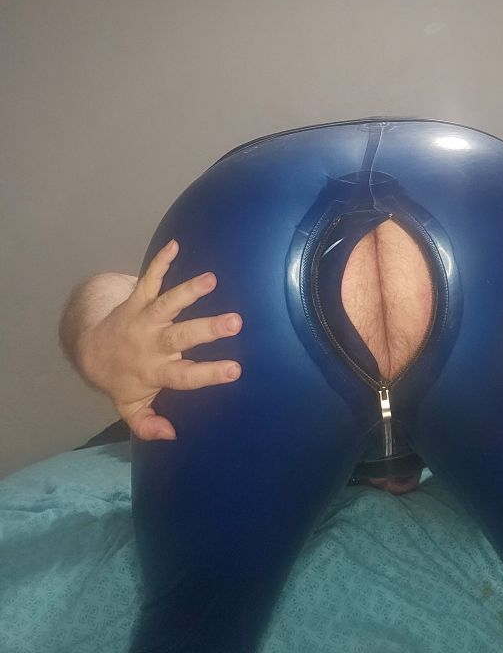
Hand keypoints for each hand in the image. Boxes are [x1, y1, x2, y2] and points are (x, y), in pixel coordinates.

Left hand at [79, 240, 242, 439]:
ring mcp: (144, 319)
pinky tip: (174, 244)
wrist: (90, 350)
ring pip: (166, 304)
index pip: (185, 376)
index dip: (209, 373)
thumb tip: (171, 434)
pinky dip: (159, 261)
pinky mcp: (136, 299)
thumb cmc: (120, 379)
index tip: (236, 369)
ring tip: (210, 280)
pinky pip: (148, 279)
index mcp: (154, 372)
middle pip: (180, 337)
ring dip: (187, 291)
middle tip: (235, 322)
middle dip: (207, 329)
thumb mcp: (130, 408)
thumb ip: (148, 424)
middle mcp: (151, 344)